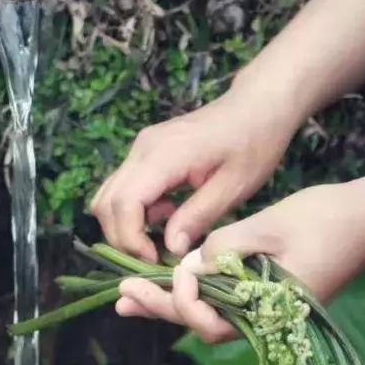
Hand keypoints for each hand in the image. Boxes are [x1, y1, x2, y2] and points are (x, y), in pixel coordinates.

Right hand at [89, 75, 298, 262]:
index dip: (131, 239)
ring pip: (109, 196)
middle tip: (155, 257)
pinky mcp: (145, 152)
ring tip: (163, 236)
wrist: (258, 105)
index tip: (155, 259)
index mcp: (164, 156)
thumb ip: (198, 217)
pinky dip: (135, 211)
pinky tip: (168, 215)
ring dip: (126, 225)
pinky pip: (124, 187)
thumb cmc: (254, 143)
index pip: (123, 204)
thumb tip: (170, 248)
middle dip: (124, 237)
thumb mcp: (233, 187)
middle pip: (106, 202)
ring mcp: (140, 148)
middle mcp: (142, 149)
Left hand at [115, 180, 364, 342]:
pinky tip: (169, 283)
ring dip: (171, 304)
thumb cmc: (324, 221)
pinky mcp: (269, 298)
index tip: (180, 270)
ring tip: (130, 296)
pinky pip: (224, 303)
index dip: (185, 300)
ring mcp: (268, 312)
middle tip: (121, 296)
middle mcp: (265, 320)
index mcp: (267, 310)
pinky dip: (195, 293)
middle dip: (160, 309)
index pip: (210, 322)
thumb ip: (224, 249)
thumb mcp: (267, 227)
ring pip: (210, 316)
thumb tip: (187, 265)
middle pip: (203, 325)